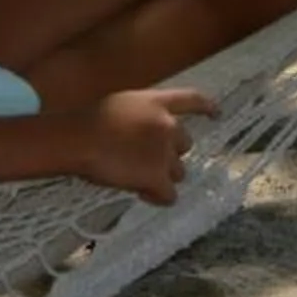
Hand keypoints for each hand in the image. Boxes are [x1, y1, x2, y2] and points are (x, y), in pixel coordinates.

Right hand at [74, 87, 215, 202]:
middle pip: (185, 144)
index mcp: (157, 103)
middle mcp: (168, 125)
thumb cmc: (90, 121)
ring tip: (136, 178)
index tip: (217, 113)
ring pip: (178, 171)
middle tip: (145, 161)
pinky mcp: (158, 177)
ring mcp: (165, 152)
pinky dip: (157, 197)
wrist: (80, 139)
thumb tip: (143, 137)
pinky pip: (170, 195)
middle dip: (170, 154)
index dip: (206, 107)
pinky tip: (141, 193)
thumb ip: (141, 117)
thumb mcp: (121, 105)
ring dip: (162, 176)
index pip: (191, 99)